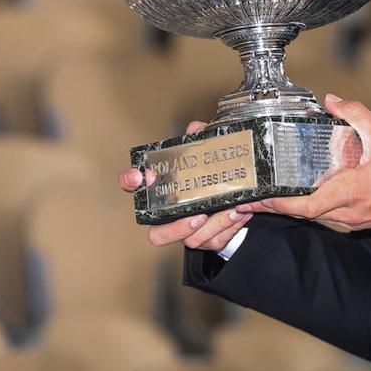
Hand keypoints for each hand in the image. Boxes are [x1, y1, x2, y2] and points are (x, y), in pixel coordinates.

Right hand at [117, 120, 251, 250]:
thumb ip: (202, 139)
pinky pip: (215, 241)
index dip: (130, 181)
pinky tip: (240, 212)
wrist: (237, 195)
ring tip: (231, 209)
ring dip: (214, 226)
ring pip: (192, 240)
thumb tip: (197, 129)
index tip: (140, 175)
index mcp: (163, 191)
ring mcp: (188, 231)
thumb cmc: (212, 174)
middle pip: (157, 235)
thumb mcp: (209, 153)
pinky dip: (229, 226)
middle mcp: (171, 216)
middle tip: (198, 215)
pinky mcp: (208, 240)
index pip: (133, 186)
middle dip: (176, 229)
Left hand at [244, 94, 370, 229]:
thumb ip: (357, 115)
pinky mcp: (355, 222)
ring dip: (291, 208)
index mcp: (351, 191)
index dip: (280, 204)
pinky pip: (326, 216)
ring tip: (269, 195)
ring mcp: (351, 220)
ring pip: (314, 217)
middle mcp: (347, 212)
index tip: (260, 198)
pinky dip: (309, 207)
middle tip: (253, 197)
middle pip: (304, 214)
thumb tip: (333, 101)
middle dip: (276, 206)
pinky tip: (300, 195)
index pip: (307, 206)